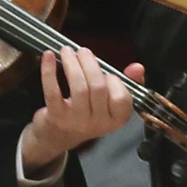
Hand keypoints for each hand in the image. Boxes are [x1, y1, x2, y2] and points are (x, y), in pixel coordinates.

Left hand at [22, 47, 137, 175]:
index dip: (115, 81)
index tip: (108, 73)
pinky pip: (53, 92)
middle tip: (83, 50)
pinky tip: (48, 56)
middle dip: (90, 64)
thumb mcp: (111, 102)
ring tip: (67, 50)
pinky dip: (49, 72)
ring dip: (72, 64)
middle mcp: (98, 123)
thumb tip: (138, 67)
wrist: (59, 136)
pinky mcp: (56, 117)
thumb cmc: (90, 112)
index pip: (121, 98)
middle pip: (98, 88)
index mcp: (117, 119)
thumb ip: (126, 83)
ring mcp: (76, 121)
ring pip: (78, 87)